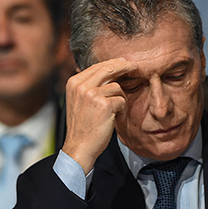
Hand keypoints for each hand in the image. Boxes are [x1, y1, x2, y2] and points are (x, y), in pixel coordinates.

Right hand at [62, 58, 136, 173]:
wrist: (79, 146)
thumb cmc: (82, 126)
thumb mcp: (78, 100)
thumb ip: (88, 85)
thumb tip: (107, 70)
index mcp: (73, 83)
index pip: (96, 66)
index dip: (113, 63)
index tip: (124, 62)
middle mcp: (81, 86)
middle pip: (108, 69)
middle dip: (123, 67)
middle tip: (134, 67)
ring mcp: (92, 94)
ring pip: (117, 87)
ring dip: (120, 98)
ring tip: (113, 111)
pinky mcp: (104, 105)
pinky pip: (121, 100)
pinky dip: (121, 109)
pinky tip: (114, 118)